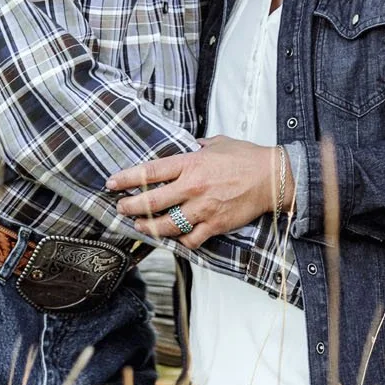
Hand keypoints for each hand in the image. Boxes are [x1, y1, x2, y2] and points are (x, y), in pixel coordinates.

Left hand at [106, 137, 293, 248]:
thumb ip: (196, 148)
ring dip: (148, 227)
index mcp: (191, 163)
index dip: (126, 178)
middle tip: (121, 208)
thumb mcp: (216, 143)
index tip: (112, 183)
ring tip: (140, 226)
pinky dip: (179, 240)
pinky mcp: (215, 225)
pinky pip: (190, 239)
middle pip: (151, 202)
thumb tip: (185, 148)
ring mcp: (203, 208)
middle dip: (130, 207)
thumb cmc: (247, 158)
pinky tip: (174, 237)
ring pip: (166, 225)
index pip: (150, 172)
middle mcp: (193, 187)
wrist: (272, 177)